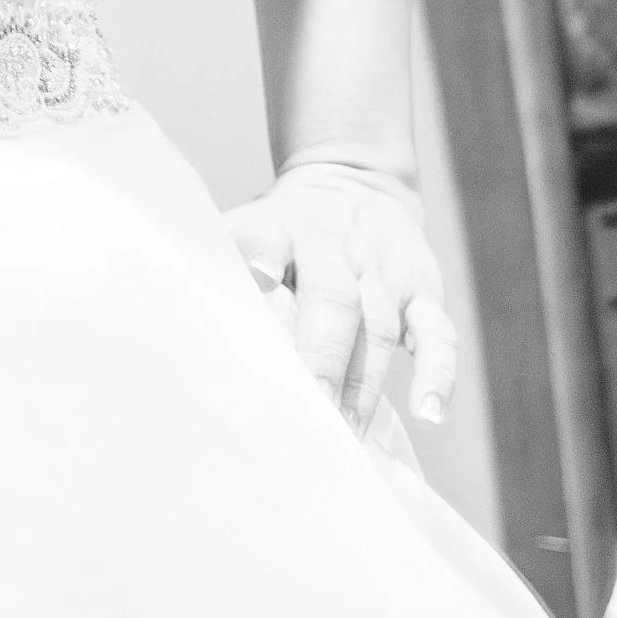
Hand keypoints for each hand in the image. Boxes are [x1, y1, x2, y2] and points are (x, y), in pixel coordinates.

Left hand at [223, 161, 458, 432]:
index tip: (254, 296)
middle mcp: (334, 247)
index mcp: (279, 229)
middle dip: (321, 360)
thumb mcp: (245, 231)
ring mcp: (383, 270)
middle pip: (333, 301)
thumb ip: (222, 272)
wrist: (352, 181)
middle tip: (309, 413)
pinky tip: (429, 414)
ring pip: (379, 330)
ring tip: (346, 436)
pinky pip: (437, 334)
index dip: (260, 268)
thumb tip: (179, 329)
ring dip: (363, 387)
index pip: (267, 244)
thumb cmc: (282, 231)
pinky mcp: (422, 290)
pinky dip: (436, 375)